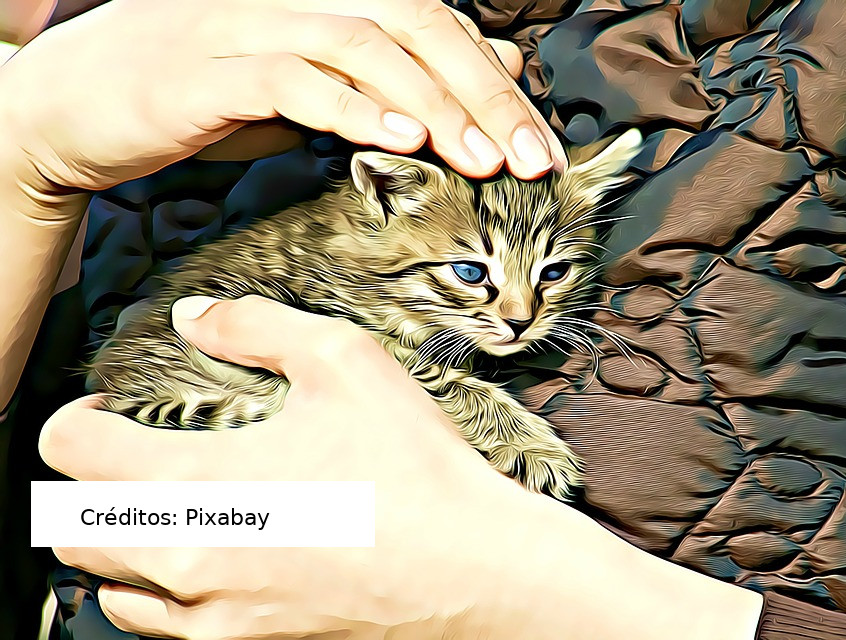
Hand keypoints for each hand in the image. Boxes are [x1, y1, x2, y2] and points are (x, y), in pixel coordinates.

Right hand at [1, 0, 563, 213]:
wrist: (77, 104)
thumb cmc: (204, 96)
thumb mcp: (309, 90)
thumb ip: (388, 82)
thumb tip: (478, 84)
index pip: (434, 21)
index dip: (493, 81)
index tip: (538, 149)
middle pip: (414, 23)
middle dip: (482, 94)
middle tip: (531, 160)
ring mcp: (247, 21)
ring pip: (362, 44)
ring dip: (431, 104)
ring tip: (482, 161)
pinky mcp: (205, 68)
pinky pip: (290, 79)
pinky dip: (350, 108)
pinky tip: (397, 143)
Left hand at [40, 295, 762, 639]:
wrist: (475, 571)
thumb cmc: (416, 471)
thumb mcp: (344, 362)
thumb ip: (257, 327)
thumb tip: (201, 317)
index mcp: (202, 486)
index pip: (76, 453)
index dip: (77, 419)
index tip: (104, 411)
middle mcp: (192, 564)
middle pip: (73, 531)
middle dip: (89, 485)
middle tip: (131, 454)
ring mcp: (215, 621)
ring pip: (113, 591)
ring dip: (121, 544)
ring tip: (169, 509)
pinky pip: (167, 630)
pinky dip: (165, 591)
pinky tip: (218, 556)